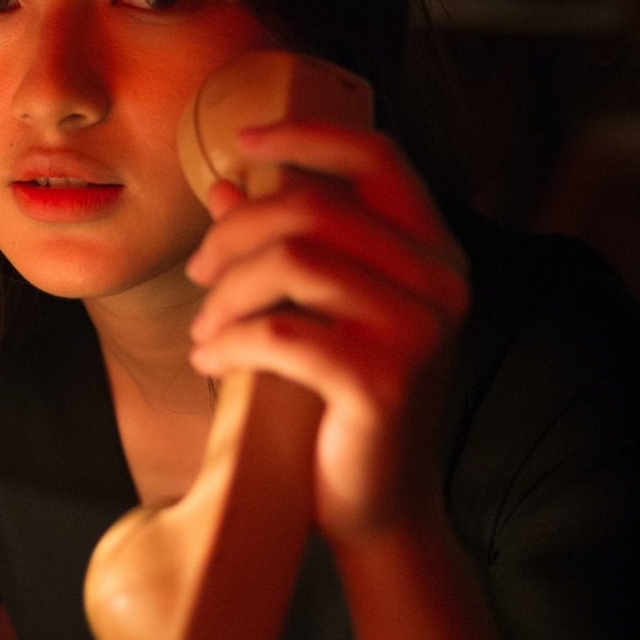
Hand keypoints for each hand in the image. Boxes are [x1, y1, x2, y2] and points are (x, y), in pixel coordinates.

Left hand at [184, 120, 468, 543]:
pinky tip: (210, 363)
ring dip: (224, 295)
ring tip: (204, 330)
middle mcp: (441, 281)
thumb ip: (284, 243)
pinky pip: (278, 333)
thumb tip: (226, 185)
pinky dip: (227, 342)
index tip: (243, 141)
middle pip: (313, 209)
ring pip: (291, 264)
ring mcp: (420, 331)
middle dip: (234, 234)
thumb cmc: (339, 399)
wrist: (374, 504)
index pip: (378, 157)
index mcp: (432, 252)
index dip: (308, 135)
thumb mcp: (315, 310)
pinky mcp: (385, 381)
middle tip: (199, 272)